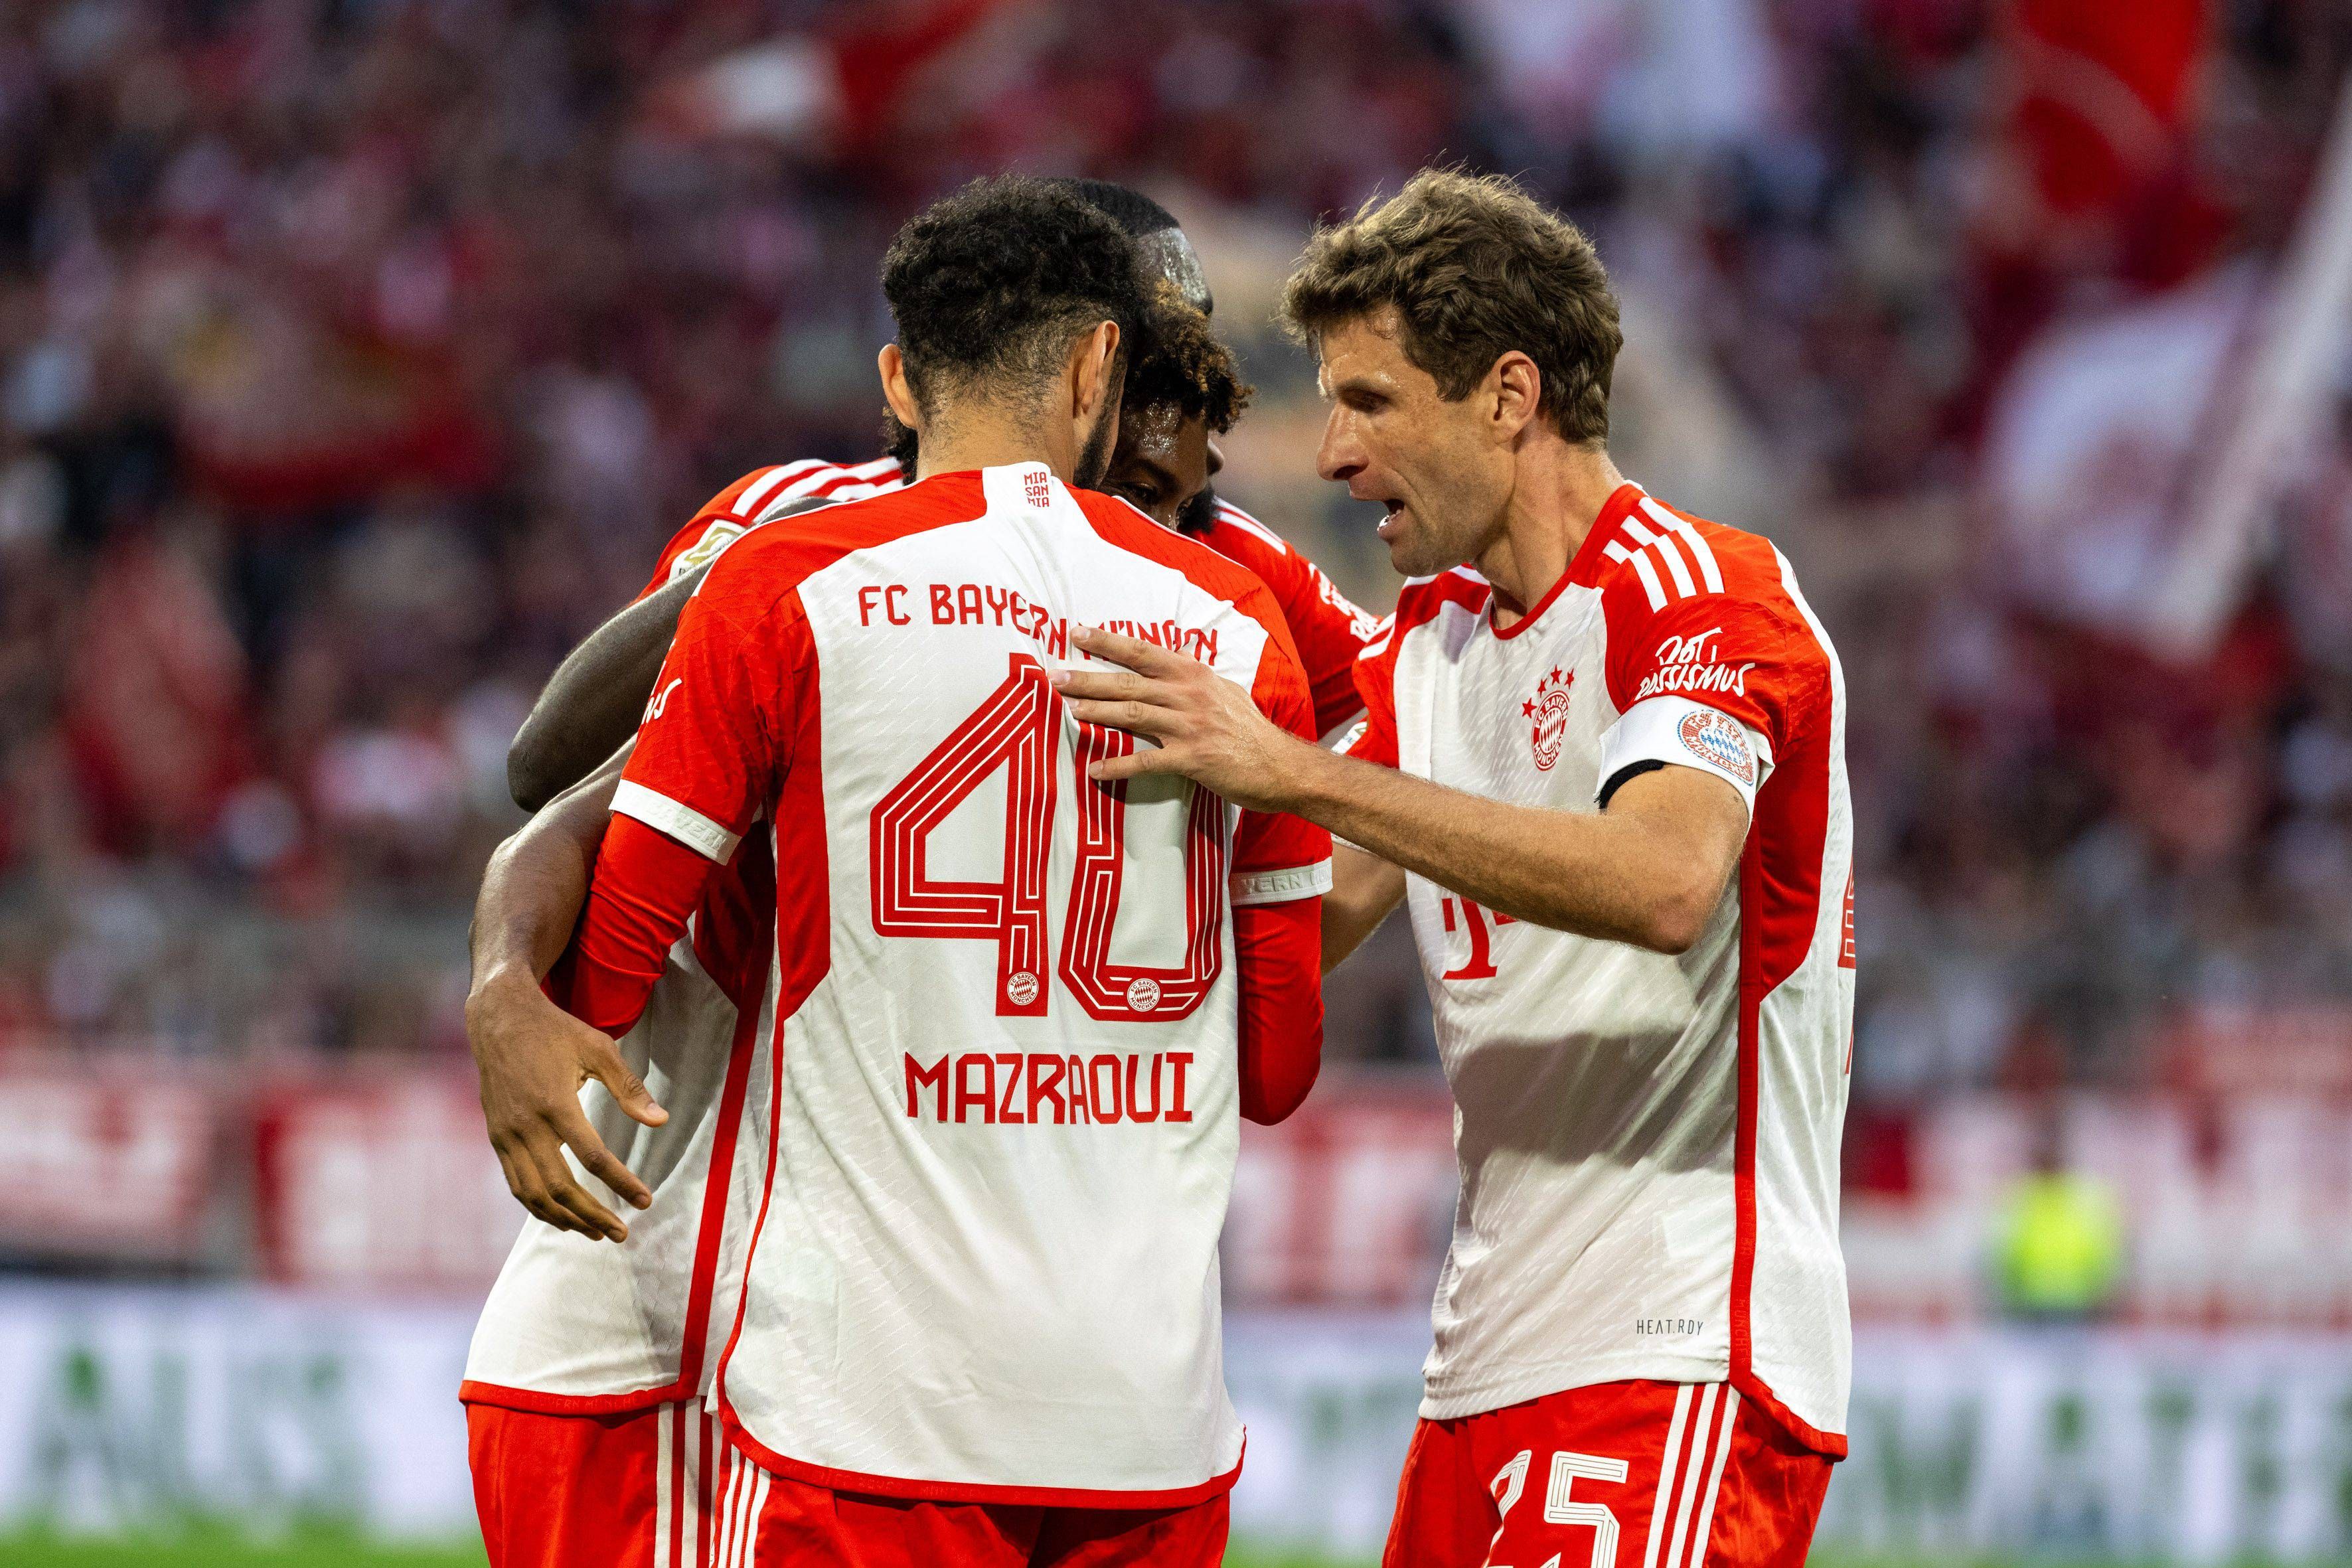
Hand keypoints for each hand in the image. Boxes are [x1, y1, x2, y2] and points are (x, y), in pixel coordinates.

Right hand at [467, 968, 667, 1242]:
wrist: (498, 1018)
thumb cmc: (555, 1031)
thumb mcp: (599, 1048)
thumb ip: (629, 1088)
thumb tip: (661, 1120)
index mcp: (555, 1104)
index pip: (593, 1158)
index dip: (621, 1183)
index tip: (645, 1201)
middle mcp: (526, 1126)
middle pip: (560, 1187)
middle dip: (592, 1215)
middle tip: (621, 1233)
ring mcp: (506, 1135)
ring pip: (534, 1194)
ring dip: (566, 1219)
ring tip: (595, 1233)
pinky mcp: (496, 1138)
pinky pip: (517, 1184)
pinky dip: (539, 1207)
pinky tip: (563, 1216)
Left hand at [1051, 627, 1308, 809]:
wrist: (1280, 765)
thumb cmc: (1249, 730)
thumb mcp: (1224, 690)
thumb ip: (1194, 674)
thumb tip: (1175, 652)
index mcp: (1194, 674)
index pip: (1143, 652)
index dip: (1108, 642)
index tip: (1077, 633)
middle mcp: (1188, 695)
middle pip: (1128, 682)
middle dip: (1088, 678)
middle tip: (1055, 676)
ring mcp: (1189, 726)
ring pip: (1132, 715)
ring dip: (1097, 713)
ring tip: (1067, 711)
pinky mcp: (1191, 759)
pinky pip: (1146, 762)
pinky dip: (1118, 766)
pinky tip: (1095, 770)